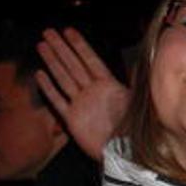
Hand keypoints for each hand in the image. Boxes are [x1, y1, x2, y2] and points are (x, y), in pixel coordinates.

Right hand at [36, 28, 130, 160]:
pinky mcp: (73, 120)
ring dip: (53, 62)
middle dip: (61, 48)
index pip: (92, 60)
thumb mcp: (140, 103)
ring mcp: (81, 105)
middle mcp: (93, 92)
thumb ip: (138, 82)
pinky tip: (41, 75)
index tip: (69, 31)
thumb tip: (144, 61)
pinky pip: (58, 101)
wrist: (125, 154)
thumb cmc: (135, 130)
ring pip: (64, 78)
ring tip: (42, 45)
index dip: (80, 46)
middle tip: (49, 32)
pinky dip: (49, 89)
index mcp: (109, 86)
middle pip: (74, 65)